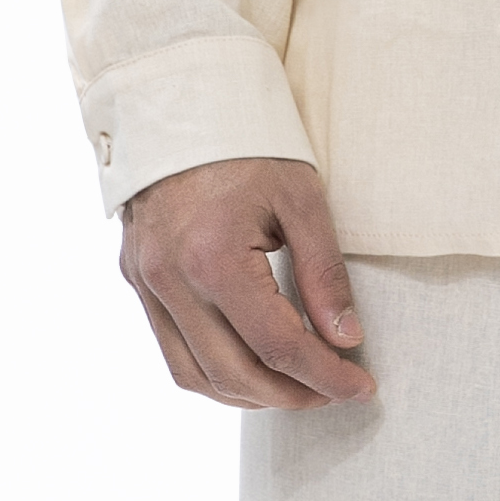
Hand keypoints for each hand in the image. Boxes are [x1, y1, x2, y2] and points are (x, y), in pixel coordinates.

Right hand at [118, 156, 373, 408]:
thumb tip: (345, 340)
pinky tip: (251, 370)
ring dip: (251, 396)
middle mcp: (171, 280)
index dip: (326, 376)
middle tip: (335, 392)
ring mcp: (147, 284)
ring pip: (196, 377)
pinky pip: (173, 353)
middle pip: (236, 374)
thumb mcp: (300, 199)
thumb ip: (323, 274)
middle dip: (293, 395)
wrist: (176, 104)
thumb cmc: (246, 146)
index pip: (277, 345)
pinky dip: (214, 375)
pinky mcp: (138, 281)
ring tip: (297, 388)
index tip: (361, 386)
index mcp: (214, 258)